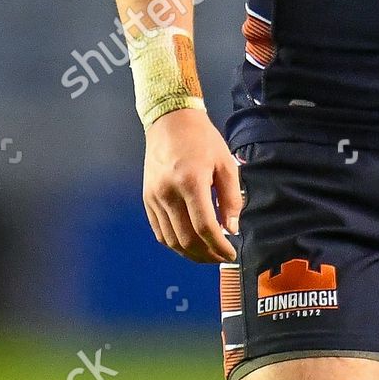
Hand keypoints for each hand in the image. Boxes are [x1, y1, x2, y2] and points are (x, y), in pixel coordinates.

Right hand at [142, 107, 240, 262]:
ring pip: (171, 240)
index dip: (219, 246)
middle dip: (206, 255)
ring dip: (190, 254)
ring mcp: (154, 197)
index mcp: (191, 182)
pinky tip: (189, 245)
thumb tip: (231, 228)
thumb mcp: (225, 163)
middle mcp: (169, 193)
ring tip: (207, 255)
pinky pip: (159, 231)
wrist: (170, 121)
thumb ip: (230, 197)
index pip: (204, 226)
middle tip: (221, 258)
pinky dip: (174, 244)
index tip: (231, 254)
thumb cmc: (202, 139)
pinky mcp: (147, 199)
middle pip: (186, 239)